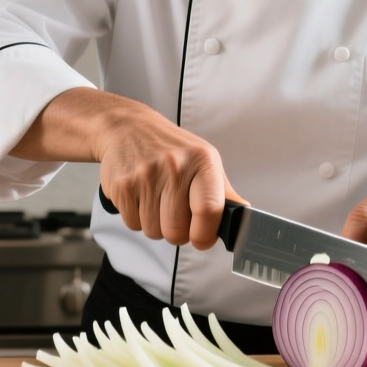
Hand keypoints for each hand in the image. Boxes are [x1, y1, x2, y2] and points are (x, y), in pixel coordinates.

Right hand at [96, 107, 245, 249]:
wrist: (128, 127)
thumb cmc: (171, 148)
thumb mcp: (204, 161)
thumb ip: (224, 195)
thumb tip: (244, 222)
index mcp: (202, 161)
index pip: (209, 210)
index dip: (205, 234)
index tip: (203, 239)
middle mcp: (174, 166)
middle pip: (177, 231)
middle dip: (177, 232)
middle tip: (175, 213)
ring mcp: (145, 176)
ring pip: (153, 232)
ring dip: (156, 224)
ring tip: (156, 200)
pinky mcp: (121, 185)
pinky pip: (133, 224)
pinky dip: (137, 218)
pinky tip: (141, 196)